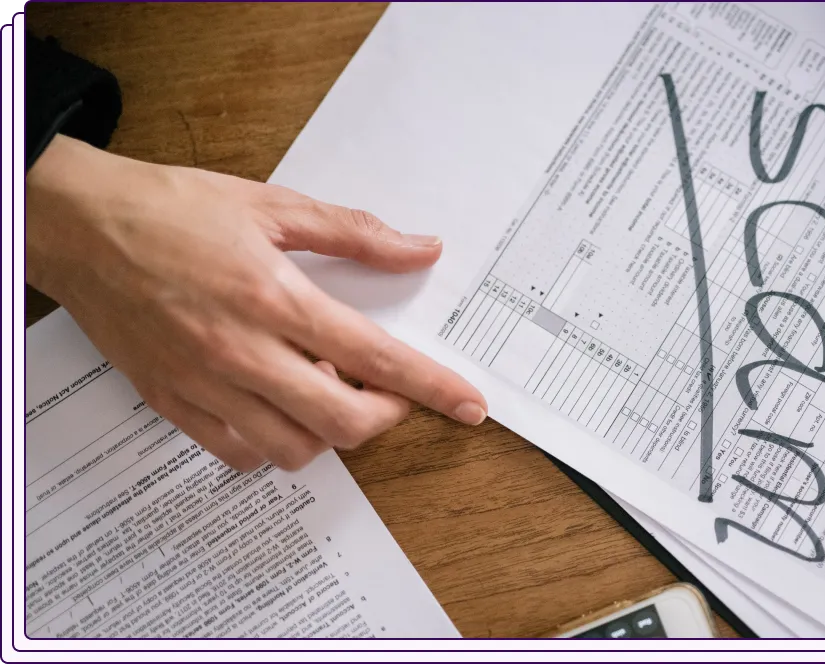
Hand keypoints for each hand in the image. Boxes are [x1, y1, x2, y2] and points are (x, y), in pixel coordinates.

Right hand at [27, 135, 487, 471]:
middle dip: (386, 416)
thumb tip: (420, 249)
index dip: (432, 387)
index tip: (469, 404)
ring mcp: (204, 386)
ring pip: (294, 448)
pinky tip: (279, 407)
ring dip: (330, 431)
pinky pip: (239, 453)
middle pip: (343, 422)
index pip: (376, 359)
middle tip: (388, 391)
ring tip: (328, 390)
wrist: (79, 226)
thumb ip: (355, 233)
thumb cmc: (172, 210)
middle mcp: (242, 353)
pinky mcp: (172, 403)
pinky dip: (273, 443)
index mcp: (274, 298)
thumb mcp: (272, 206)